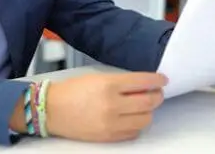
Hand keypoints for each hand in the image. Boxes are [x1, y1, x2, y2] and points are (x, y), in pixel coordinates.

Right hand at [46, 72, 167, 141]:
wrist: (51, 110)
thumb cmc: (72, 91)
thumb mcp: (97, 78)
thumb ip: (121, 82)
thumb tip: (143, 85)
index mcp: (109, 85)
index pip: (143, 82)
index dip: (157, 80)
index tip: (163, 80)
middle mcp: (112, 105)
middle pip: (149, 102)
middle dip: (157, 96)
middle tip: (156, 93)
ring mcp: (111, 123)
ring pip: (145, 120)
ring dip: (148, 112)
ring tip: (142, 107)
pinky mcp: (108, 137)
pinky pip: (133, 133)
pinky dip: (136, 125)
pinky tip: (131, 118)